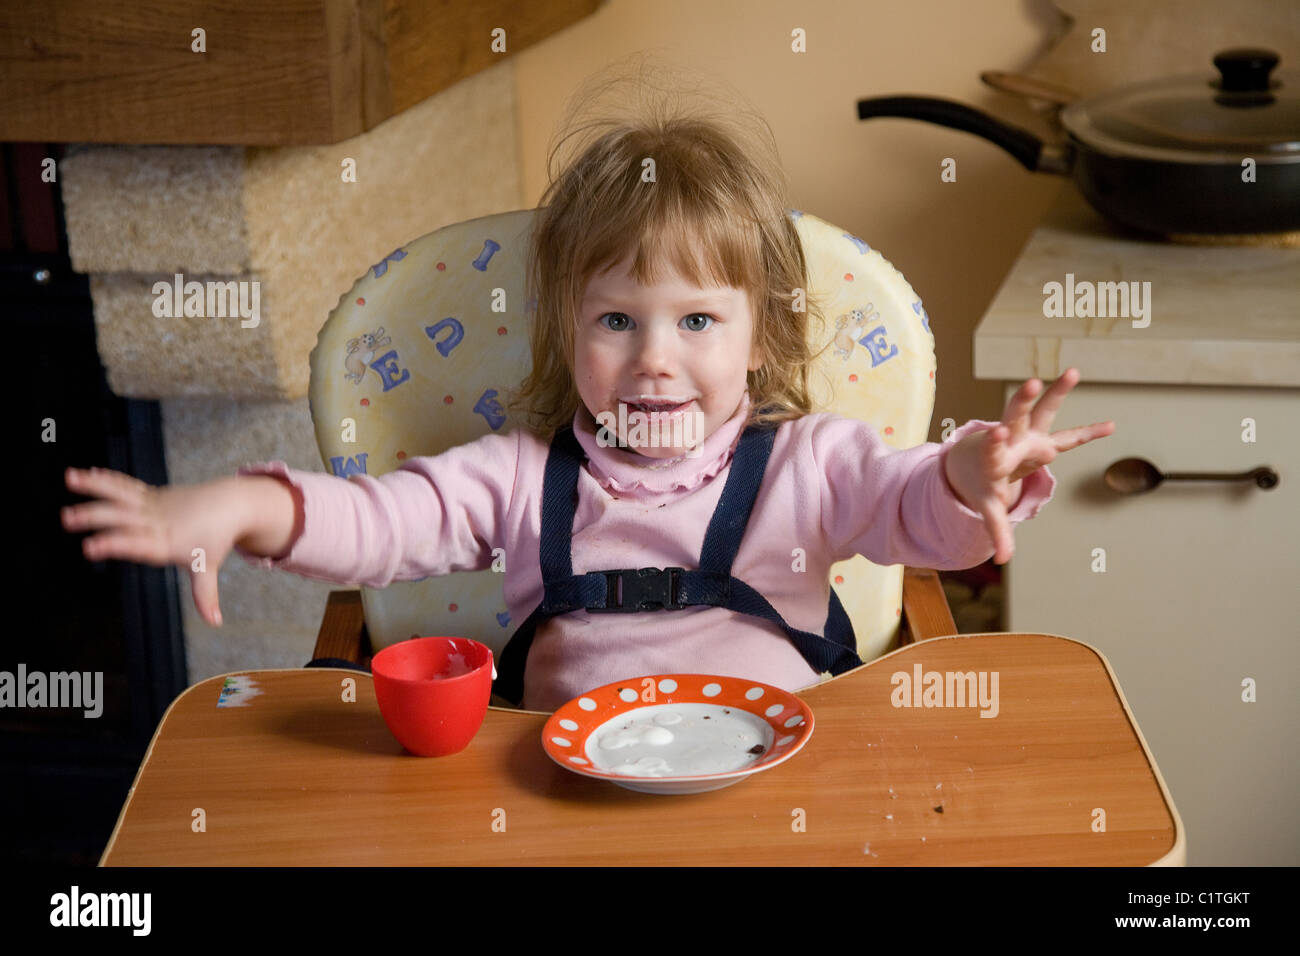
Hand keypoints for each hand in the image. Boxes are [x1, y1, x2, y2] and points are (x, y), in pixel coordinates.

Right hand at [62, 467, 245, 625]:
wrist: (230, 506)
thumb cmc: (215, 538)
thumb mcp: (208, 567)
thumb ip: (205, 594)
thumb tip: (215, 621)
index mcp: (165, 543)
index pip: (137, 545)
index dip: (114, 545)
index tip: (90, 547)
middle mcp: (155, 522)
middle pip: (121, 518)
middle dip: (94, 517)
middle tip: (68, 518)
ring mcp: (152, 505)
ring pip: (120, 494)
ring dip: (95, 487)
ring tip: (70, 479)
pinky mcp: (151, 494)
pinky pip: (127, 485)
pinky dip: (107, 479)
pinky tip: (86, 474)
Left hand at [943, 367, 1114, 563]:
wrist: (976, 461)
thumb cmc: (982, 482)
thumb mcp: (986, 504)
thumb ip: (996, 529)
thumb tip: (1002, 560)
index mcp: (994, 457)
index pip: (993, 447)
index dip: (995, 440)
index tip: (996, 430)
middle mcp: (1012, 439)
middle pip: (1015, 416)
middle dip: (1021, 400)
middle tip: (1030, 384)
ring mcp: (1029, 434)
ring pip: (1042, 411)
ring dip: (1057, 393)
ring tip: (1072, 372)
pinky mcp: (1043, 437)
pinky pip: (1070, 436)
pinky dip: (1088, 433)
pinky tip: (1112, 426)